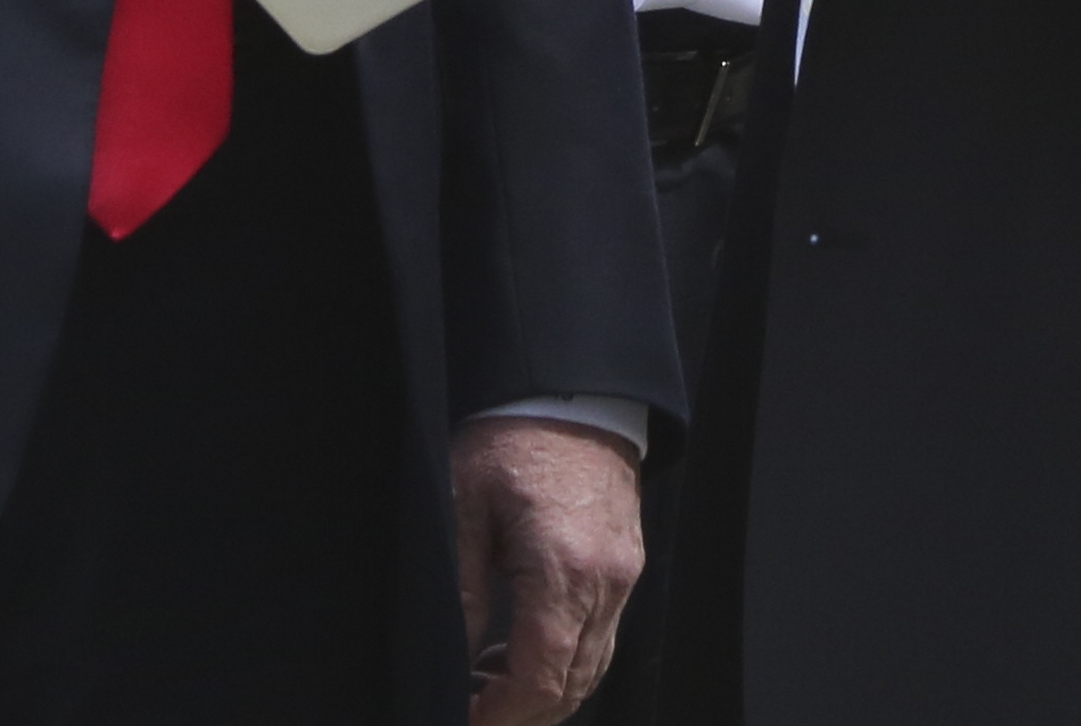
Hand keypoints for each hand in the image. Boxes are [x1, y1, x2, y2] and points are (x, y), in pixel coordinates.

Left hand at [449, 416, 643, 724]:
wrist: (570, 388)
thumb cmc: (511, 437)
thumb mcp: (463, 508)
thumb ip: (460, 590)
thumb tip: (453, 656)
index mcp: (562, 568)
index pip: (541, 676)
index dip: (503, 713)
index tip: (466, 718)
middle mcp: (604, 581)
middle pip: (573, 684)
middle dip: (522, 712)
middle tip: (473, 708)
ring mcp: (623, 575)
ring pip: (593, 666)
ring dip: (545, 689)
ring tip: (488, 679)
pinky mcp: (627, 564)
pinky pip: (603, 635)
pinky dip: (566, 657)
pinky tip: (522, 645)